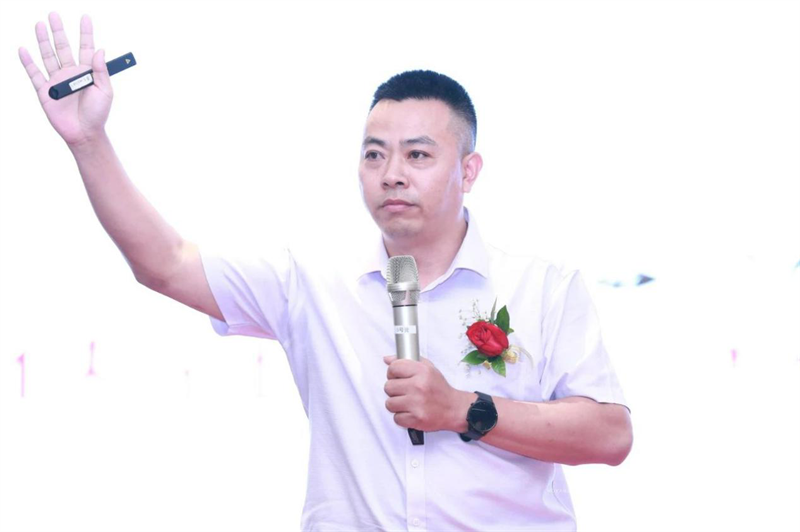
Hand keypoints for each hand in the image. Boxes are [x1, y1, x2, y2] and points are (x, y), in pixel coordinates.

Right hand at [19, 12, 112, 147]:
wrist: (84, 133)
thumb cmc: (98, 114)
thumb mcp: (105, 91)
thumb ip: (101, 71)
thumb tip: (100, 49)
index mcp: (87, 73)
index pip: (86, 47)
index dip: (85, 33)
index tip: (85, 18)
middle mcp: (71, 73)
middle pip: (63, 47)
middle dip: (58, 31)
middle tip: (54, 15)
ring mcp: (57, 81)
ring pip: (48, 56)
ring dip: (43, 41)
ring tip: (40, 25)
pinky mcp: (45, 91)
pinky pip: (34, 74)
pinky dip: (28, 62)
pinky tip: (24, 50)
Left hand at [383, 355, 460, 432]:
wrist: (454, 409)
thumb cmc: (439, 389)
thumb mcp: (428, 368)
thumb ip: (408, 361)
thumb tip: (387, 359)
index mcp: (422, 371)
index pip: (394, 367)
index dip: (392, 373)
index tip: (396, 377)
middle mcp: (419, 386)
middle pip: (388, 387)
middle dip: (394, 390)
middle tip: (403, 392)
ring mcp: (417, 403)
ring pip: (389, 404)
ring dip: (396, 405)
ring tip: (407, 403)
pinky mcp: (416, 419)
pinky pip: (396, 418)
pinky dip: (402, 417)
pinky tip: (411, 412)